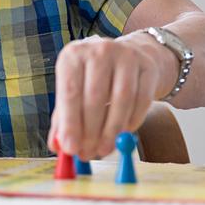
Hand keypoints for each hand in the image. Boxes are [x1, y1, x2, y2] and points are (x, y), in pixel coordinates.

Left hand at [47, 33, 173, 160]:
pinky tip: (122, 135)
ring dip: (112, 131)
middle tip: (88, 154)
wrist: (128, 56)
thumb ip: (63, 118)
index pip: (69, 91)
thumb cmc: (93, 78)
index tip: (70, 148)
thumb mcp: (74, 90)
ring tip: (104, 149)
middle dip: (91, 131)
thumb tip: (57, 146)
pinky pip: (141, 100)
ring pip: (121, 100)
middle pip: (95, 96)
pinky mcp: (147, 67)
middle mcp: (98, 51)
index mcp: (73, 55)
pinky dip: (131, 122)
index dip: (70, 123)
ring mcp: (126, 56)